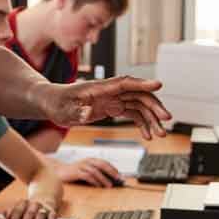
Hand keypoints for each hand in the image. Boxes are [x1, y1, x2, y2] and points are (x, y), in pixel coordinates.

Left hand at [8, 198, 57, 218]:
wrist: (44, 196)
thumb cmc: (28, 207)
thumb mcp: (20, 207)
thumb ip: (11, 212)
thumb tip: (1, 217)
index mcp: (24, 203)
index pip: (18, 209)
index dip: (14, 216)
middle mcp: (34, 204)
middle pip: (29, 212)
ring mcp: (43, 207)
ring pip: (40, 213)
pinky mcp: (52, 211)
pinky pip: (52, 215)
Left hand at [38, 77, 170, 139]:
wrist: (51, 103)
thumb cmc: (56, 104)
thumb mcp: (64, 111)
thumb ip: (77, 112)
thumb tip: (87, 114)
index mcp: (99, 88)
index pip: (125, 83)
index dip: (142, 83)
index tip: (159, 85)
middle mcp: (109, 92)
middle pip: (138, 95)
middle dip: (154, 107)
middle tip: (167, 121)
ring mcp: (111, 99)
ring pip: (138, 105)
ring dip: (151, 119)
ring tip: (161, 134)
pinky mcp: (111, 107)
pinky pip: (131, 113)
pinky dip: (141, 123)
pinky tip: (148, 135)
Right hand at [57, 158, 121, 187]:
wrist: (59, 172)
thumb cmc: (75, 172)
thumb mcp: (86, 171)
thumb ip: (97, 173)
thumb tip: (110, 180)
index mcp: (90, 160)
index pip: (105, 162)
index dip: (113, 169)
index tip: (120, 176)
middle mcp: (87, 161)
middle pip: (102, 165)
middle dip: (112, 172)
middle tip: (118, 179)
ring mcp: (81, 166)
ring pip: (95, 171)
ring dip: (104, 179)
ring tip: (109, 185)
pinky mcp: (76, 172)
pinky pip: (87, 176)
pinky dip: (94, 181)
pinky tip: (98, 186)